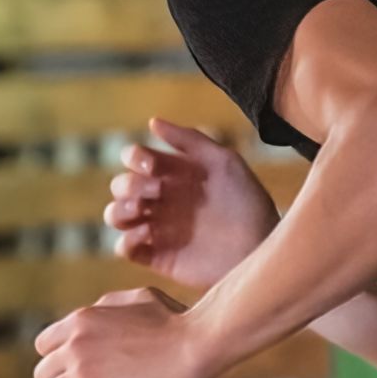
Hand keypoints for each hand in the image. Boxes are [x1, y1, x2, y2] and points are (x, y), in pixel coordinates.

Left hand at [33, 286, 214, 377]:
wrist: (193, 345)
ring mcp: (80, 369)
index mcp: (81, 319)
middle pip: (43, 374)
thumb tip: (95, 316)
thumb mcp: (135, 299)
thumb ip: (107, 308)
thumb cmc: (175, 322)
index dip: (59, 363)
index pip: (44, 345)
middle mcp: (73, 342)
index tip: (80, 374)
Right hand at [108, 118, 277, 288]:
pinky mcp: (158, 256)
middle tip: (155, 192)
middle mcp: (161, 199)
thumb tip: (152, 121)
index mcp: (173, 174)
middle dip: (129, 184)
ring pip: (115, 215)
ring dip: (119, 210)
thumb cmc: (248, 202)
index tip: (154, 167)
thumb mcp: (225, 162)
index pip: (135, 158)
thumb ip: (190, 139)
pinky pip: (123, 247)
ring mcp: (158, 228)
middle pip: (120, 185)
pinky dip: (125, 240)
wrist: (261, 248)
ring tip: (142, 212)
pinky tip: (147, 235)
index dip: (135, 158)